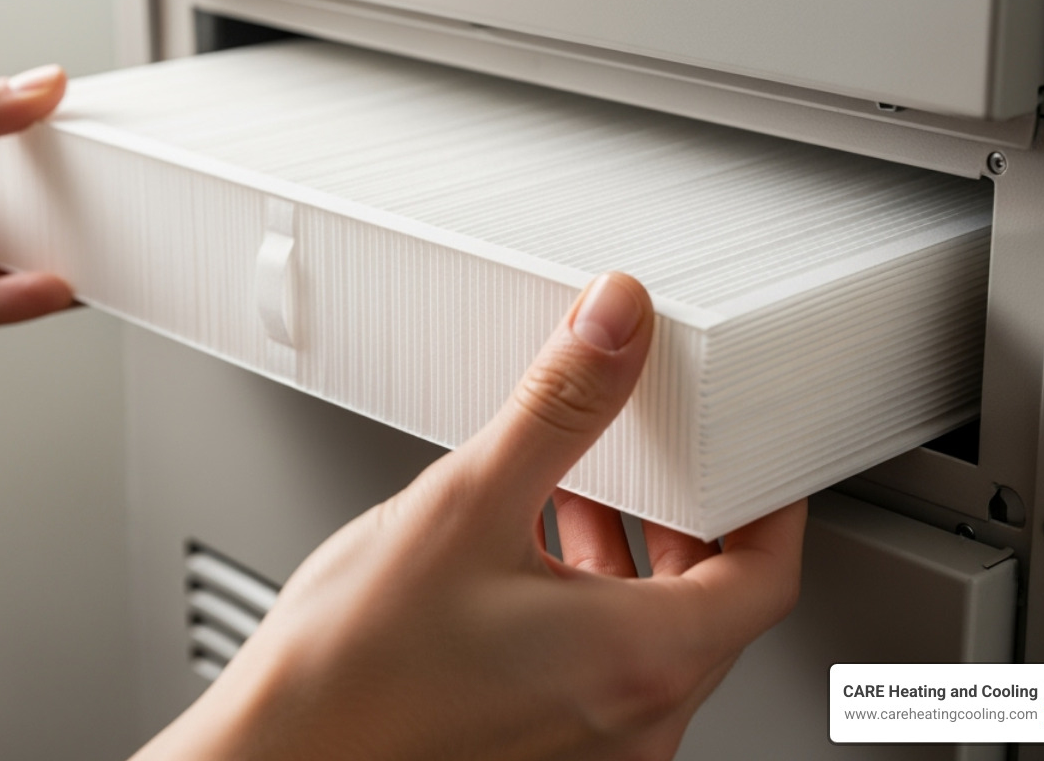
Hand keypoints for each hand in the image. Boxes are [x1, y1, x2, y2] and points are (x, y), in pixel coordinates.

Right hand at [140, 273, 806, 760]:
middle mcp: (632, 722)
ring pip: (653, 638)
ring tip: (577, 492)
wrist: (274, 759)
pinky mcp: (543, 753)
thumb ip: (559, 406)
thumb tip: (615, 325)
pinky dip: (590, 604)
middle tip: (661, 458)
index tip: (750, 456)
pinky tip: (525, 556)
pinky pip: (603, 670)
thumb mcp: (466, 503)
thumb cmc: (352, 669)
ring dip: (632, 559)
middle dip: (688, 520)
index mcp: (638, 661)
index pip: (767, 575)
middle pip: (713, 606)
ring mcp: (591, 751)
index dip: (769, 503)